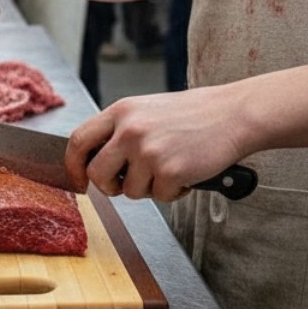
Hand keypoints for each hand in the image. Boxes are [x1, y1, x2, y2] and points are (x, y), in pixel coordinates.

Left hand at [65, 88, 252, 201]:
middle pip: (96, 173)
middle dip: (108, 187)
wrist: (234, 115)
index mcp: (122, 111)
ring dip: (149, 188)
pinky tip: (187, 172)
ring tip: (171, 168)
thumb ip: (121, 131)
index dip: (73, 165)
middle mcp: (130, 130)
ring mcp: (148, 151)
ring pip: (129, 191)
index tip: (79, 179)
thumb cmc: (194, 115)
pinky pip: (160, 197)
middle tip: (125, 185)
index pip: (78, 140)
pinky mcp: (169, 171)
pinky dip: (174, 192)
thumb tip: (96, 162)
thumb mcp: (147, 111)